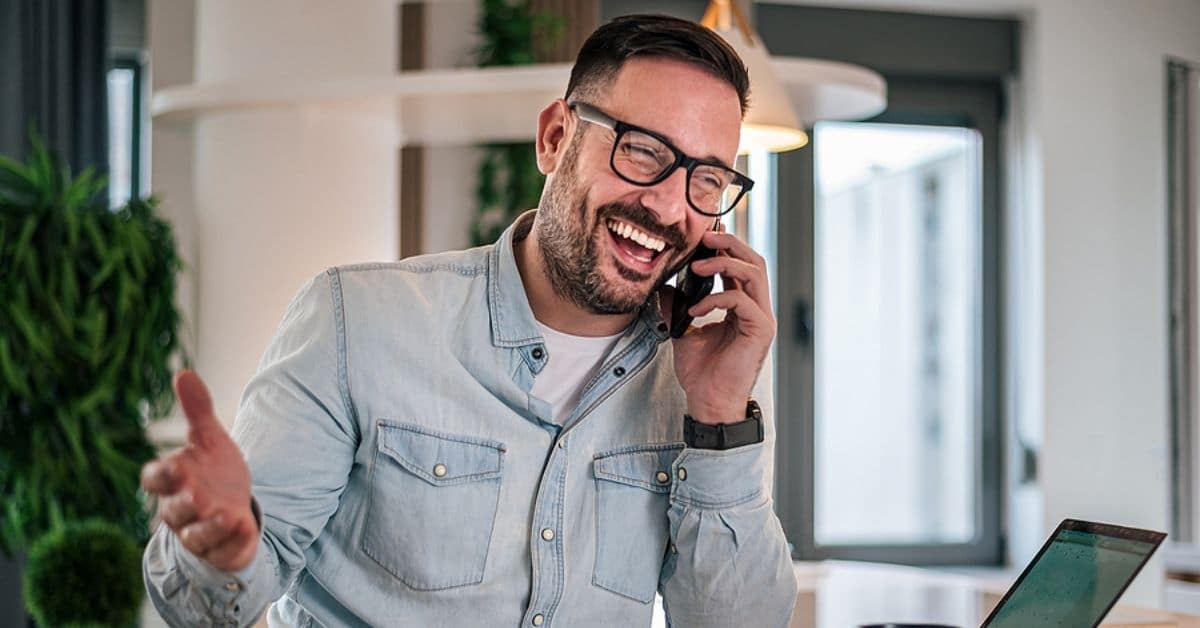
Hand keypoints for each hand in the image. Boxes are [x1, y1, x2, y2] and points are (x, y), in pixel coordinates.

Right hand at [141, 370, 258, 571]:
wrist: (235, 510)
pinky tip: (247, 528)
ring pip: (196, 536)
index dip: (162, 475)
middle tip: (197, 495)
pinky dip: (233, 542)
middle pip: (173, 511)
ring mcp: (200, 533)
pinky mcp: (221, 550)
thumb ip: (197, 411)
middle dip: (184, 505)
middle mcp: (182, 510)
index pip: (154, 480)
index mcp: (174, 481)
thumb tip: (184, 372)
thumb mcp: (209, 440)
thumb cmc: (213, 474)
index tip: (176, 466)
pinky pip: (223, 551)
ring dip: (210, 527)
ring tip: (228, 514)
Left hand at [660, 229, 775, 423]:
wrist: (708, 402)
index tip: (703, 236)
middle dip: (730, 244)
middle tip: (705, 236)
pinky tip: (696, 309)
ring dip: (724, 263)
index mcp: (742, 307)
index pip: (741, 266)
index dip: (725, 247)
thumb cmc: (701, 372)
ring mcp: (761, 319)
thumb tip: (662, 287)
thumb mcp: (683, 330)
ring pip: (754, 273)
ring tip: (697, 265)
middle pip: (754, 261)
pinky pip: (742, 301)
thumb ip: (677, 307)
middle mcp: (756, 309)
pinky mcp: (760, 331)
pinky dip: (717, 298)